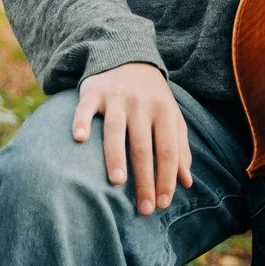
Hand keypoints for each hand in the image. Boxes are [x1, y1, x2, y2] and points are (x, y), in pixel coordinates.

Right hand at [72, 61, 191, 214]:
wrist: (127, 57)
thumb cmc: (152, 99)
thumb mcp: (171, 117)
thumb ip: (179, 148)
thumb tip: (186, 182)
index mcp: (164, 111)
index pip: (168, 149)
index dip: (167, 177)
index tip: (164, 203)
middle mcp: (141, 104)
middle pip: (143, 146)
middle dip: (144, 179)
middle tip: (144, 208)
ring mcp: (116, 97)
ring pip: (115, 130)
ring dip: (115, 155)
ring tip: (116, 182)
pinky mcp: (94, 92)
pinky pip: (85, 108)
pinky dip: (81, 122)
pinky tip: (78, 139)